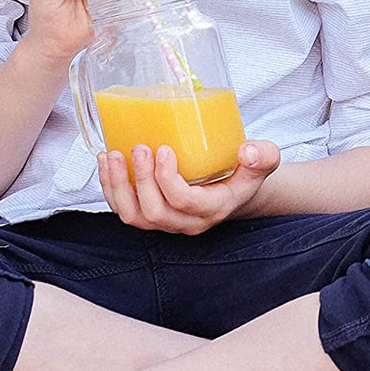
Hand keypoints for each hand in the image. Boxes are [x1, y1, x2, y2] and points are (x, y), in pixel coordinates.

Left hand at [99, 139, 281, 233]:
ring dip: (118, 187)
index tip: (164, 149)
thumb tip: (249, 151)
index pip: (184, 203)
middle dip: (141, 180)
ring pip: (133, 216)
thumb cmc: (244, 175)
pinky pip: (124, 209)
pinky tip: (106, 162)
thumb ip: (263, 156)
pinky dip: (110, 188)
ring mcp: (166, 221)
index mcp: (212, 210)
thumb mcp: (262, 163)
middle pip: (154, 212)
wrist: (234, 192)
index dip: (168, 179)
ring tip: (113, 155)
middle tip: (139, 148)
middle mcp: (186, 222)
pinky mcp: (150, 214)